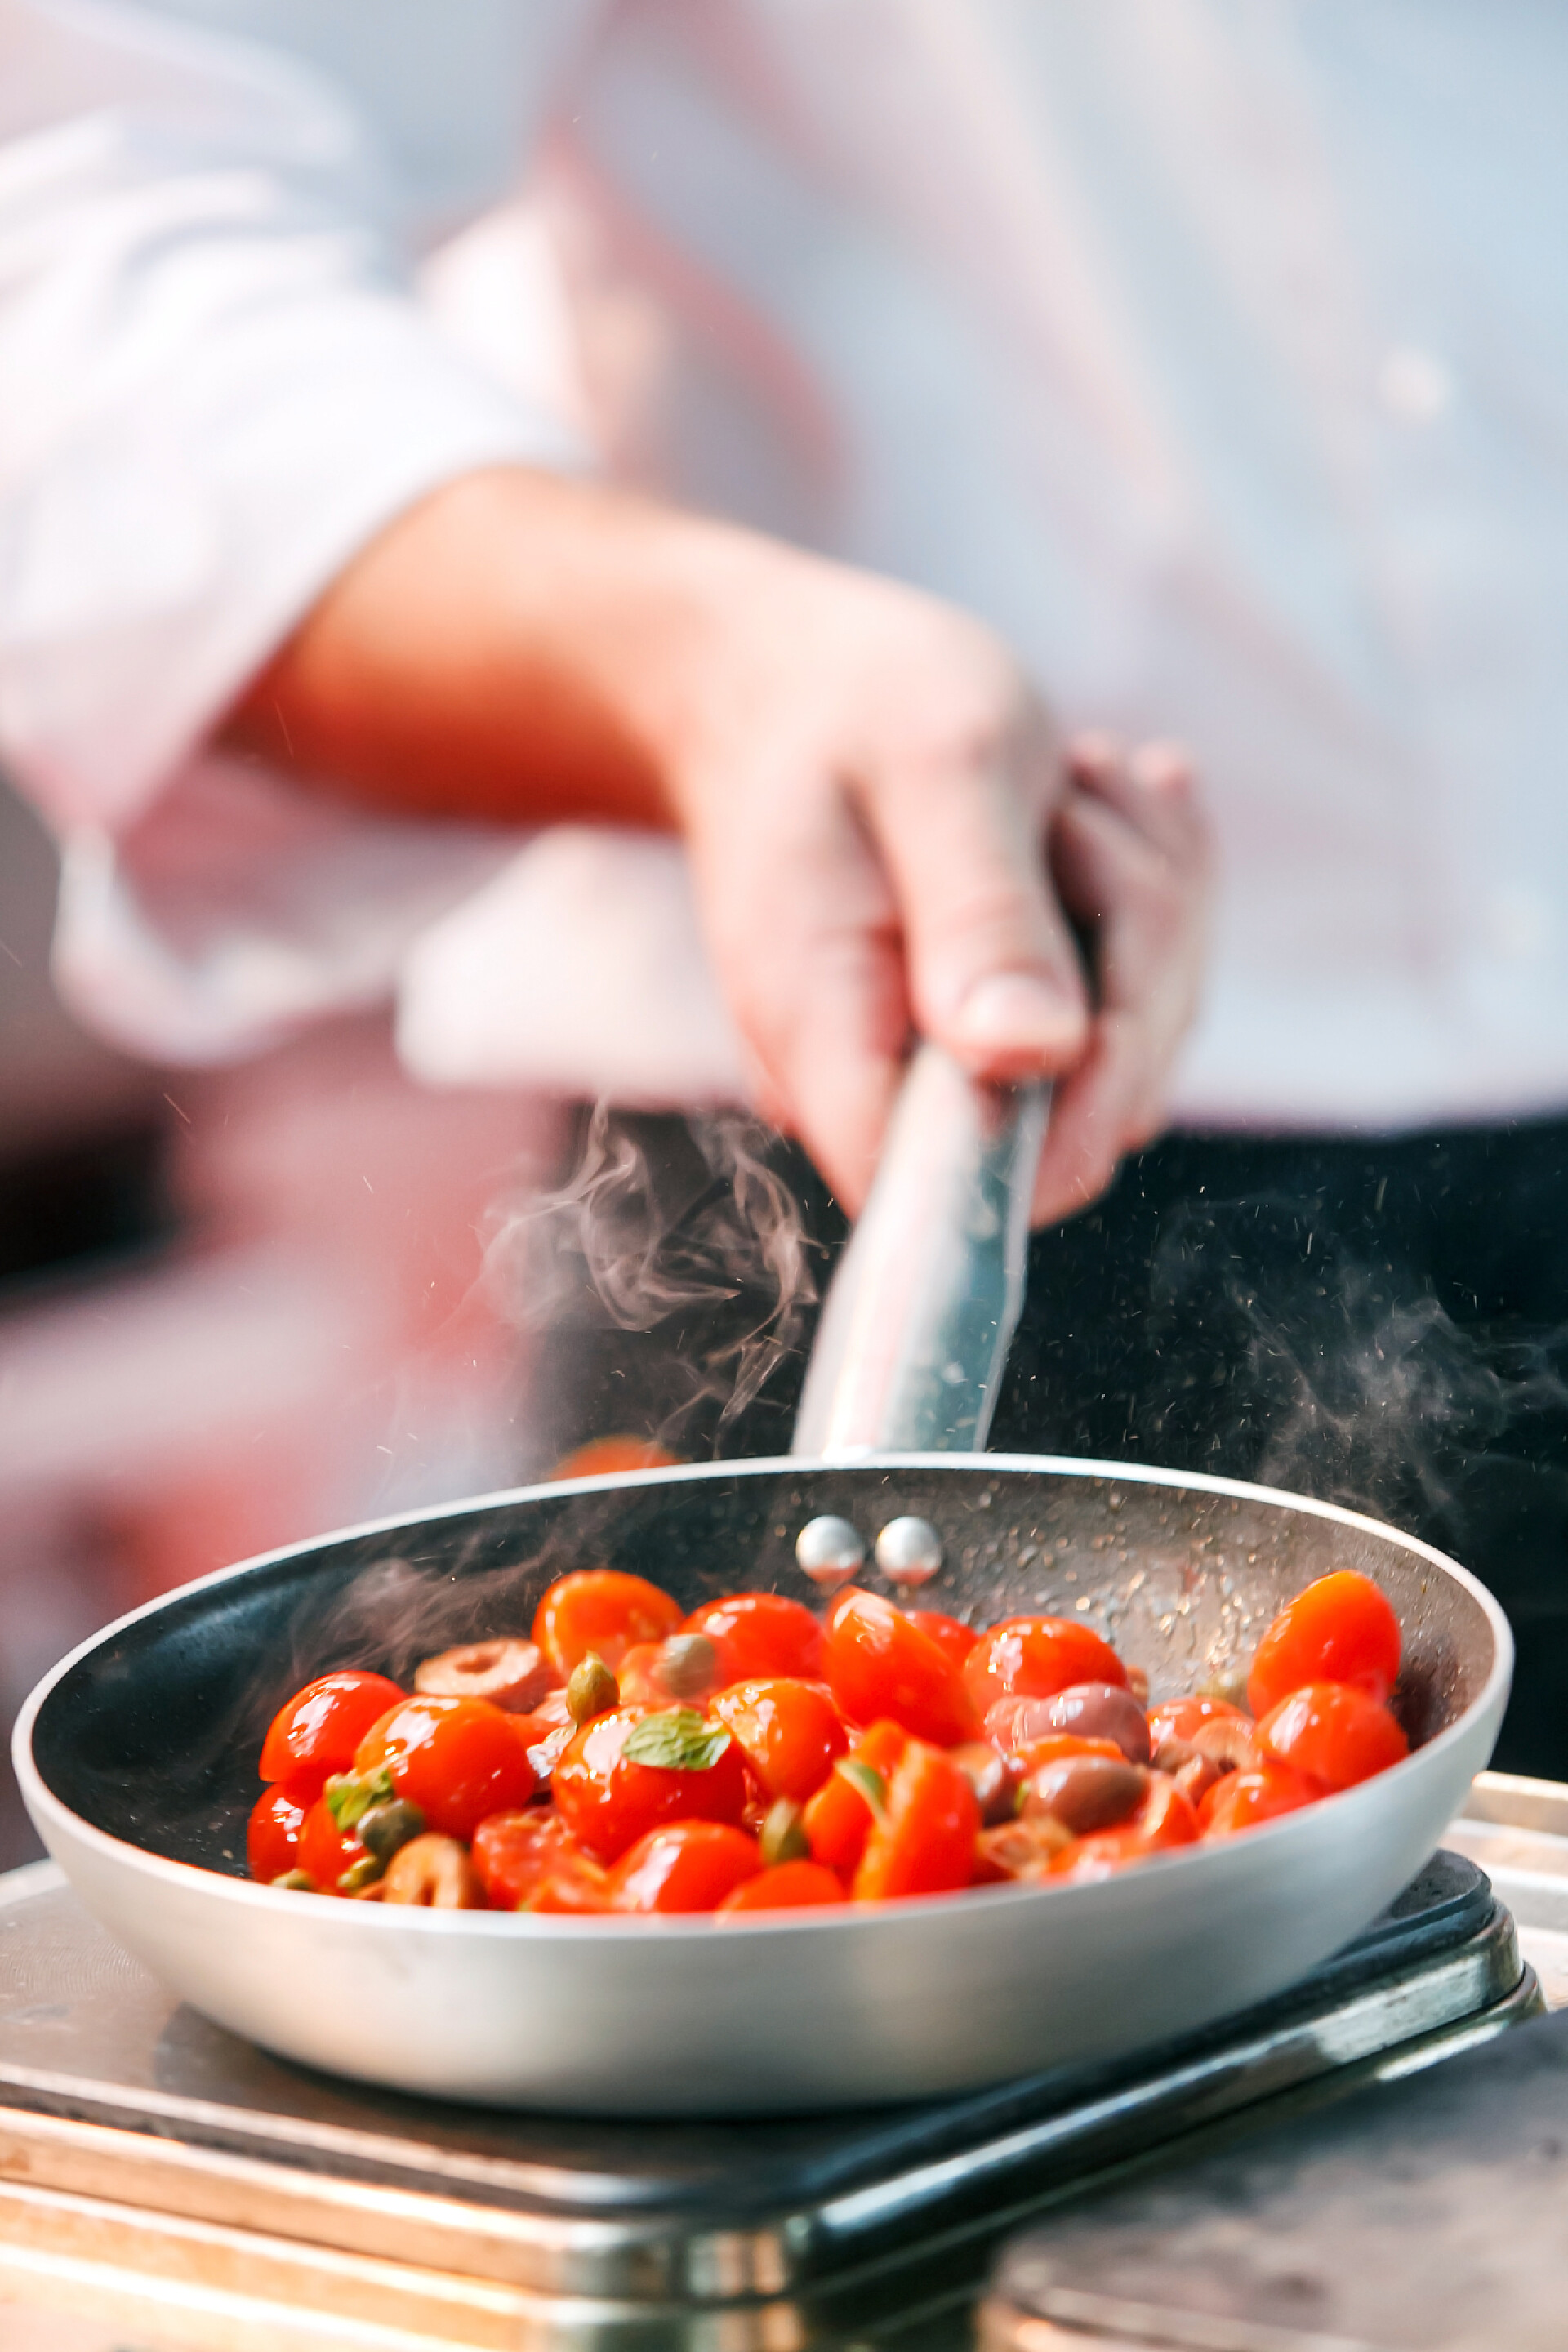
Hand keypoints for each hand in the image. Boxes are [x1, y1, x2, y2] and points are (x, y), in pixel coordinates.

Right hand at [651, 553, 1209, 1222]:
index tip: (1101, 976)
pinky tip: (1099, 804)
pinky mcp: (1007, 1036)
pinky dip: (1148, 896)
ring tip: (1073, 785)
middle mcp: (886, 1083)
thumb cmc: (850, 707)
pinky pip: (1137, 1007)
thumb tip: (1032, 1056)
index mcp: (831, 1037)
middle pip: (1083, 1122)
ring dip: (1145, 906)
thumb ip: (980, 913)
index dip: (1069, 1114)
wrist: (787, 683)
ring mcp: (953, 1067)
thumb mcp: (936, 768)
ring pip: (1132, 1057)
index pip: (953, 1188)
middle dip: (1134, 954)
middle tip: (1076, 803)